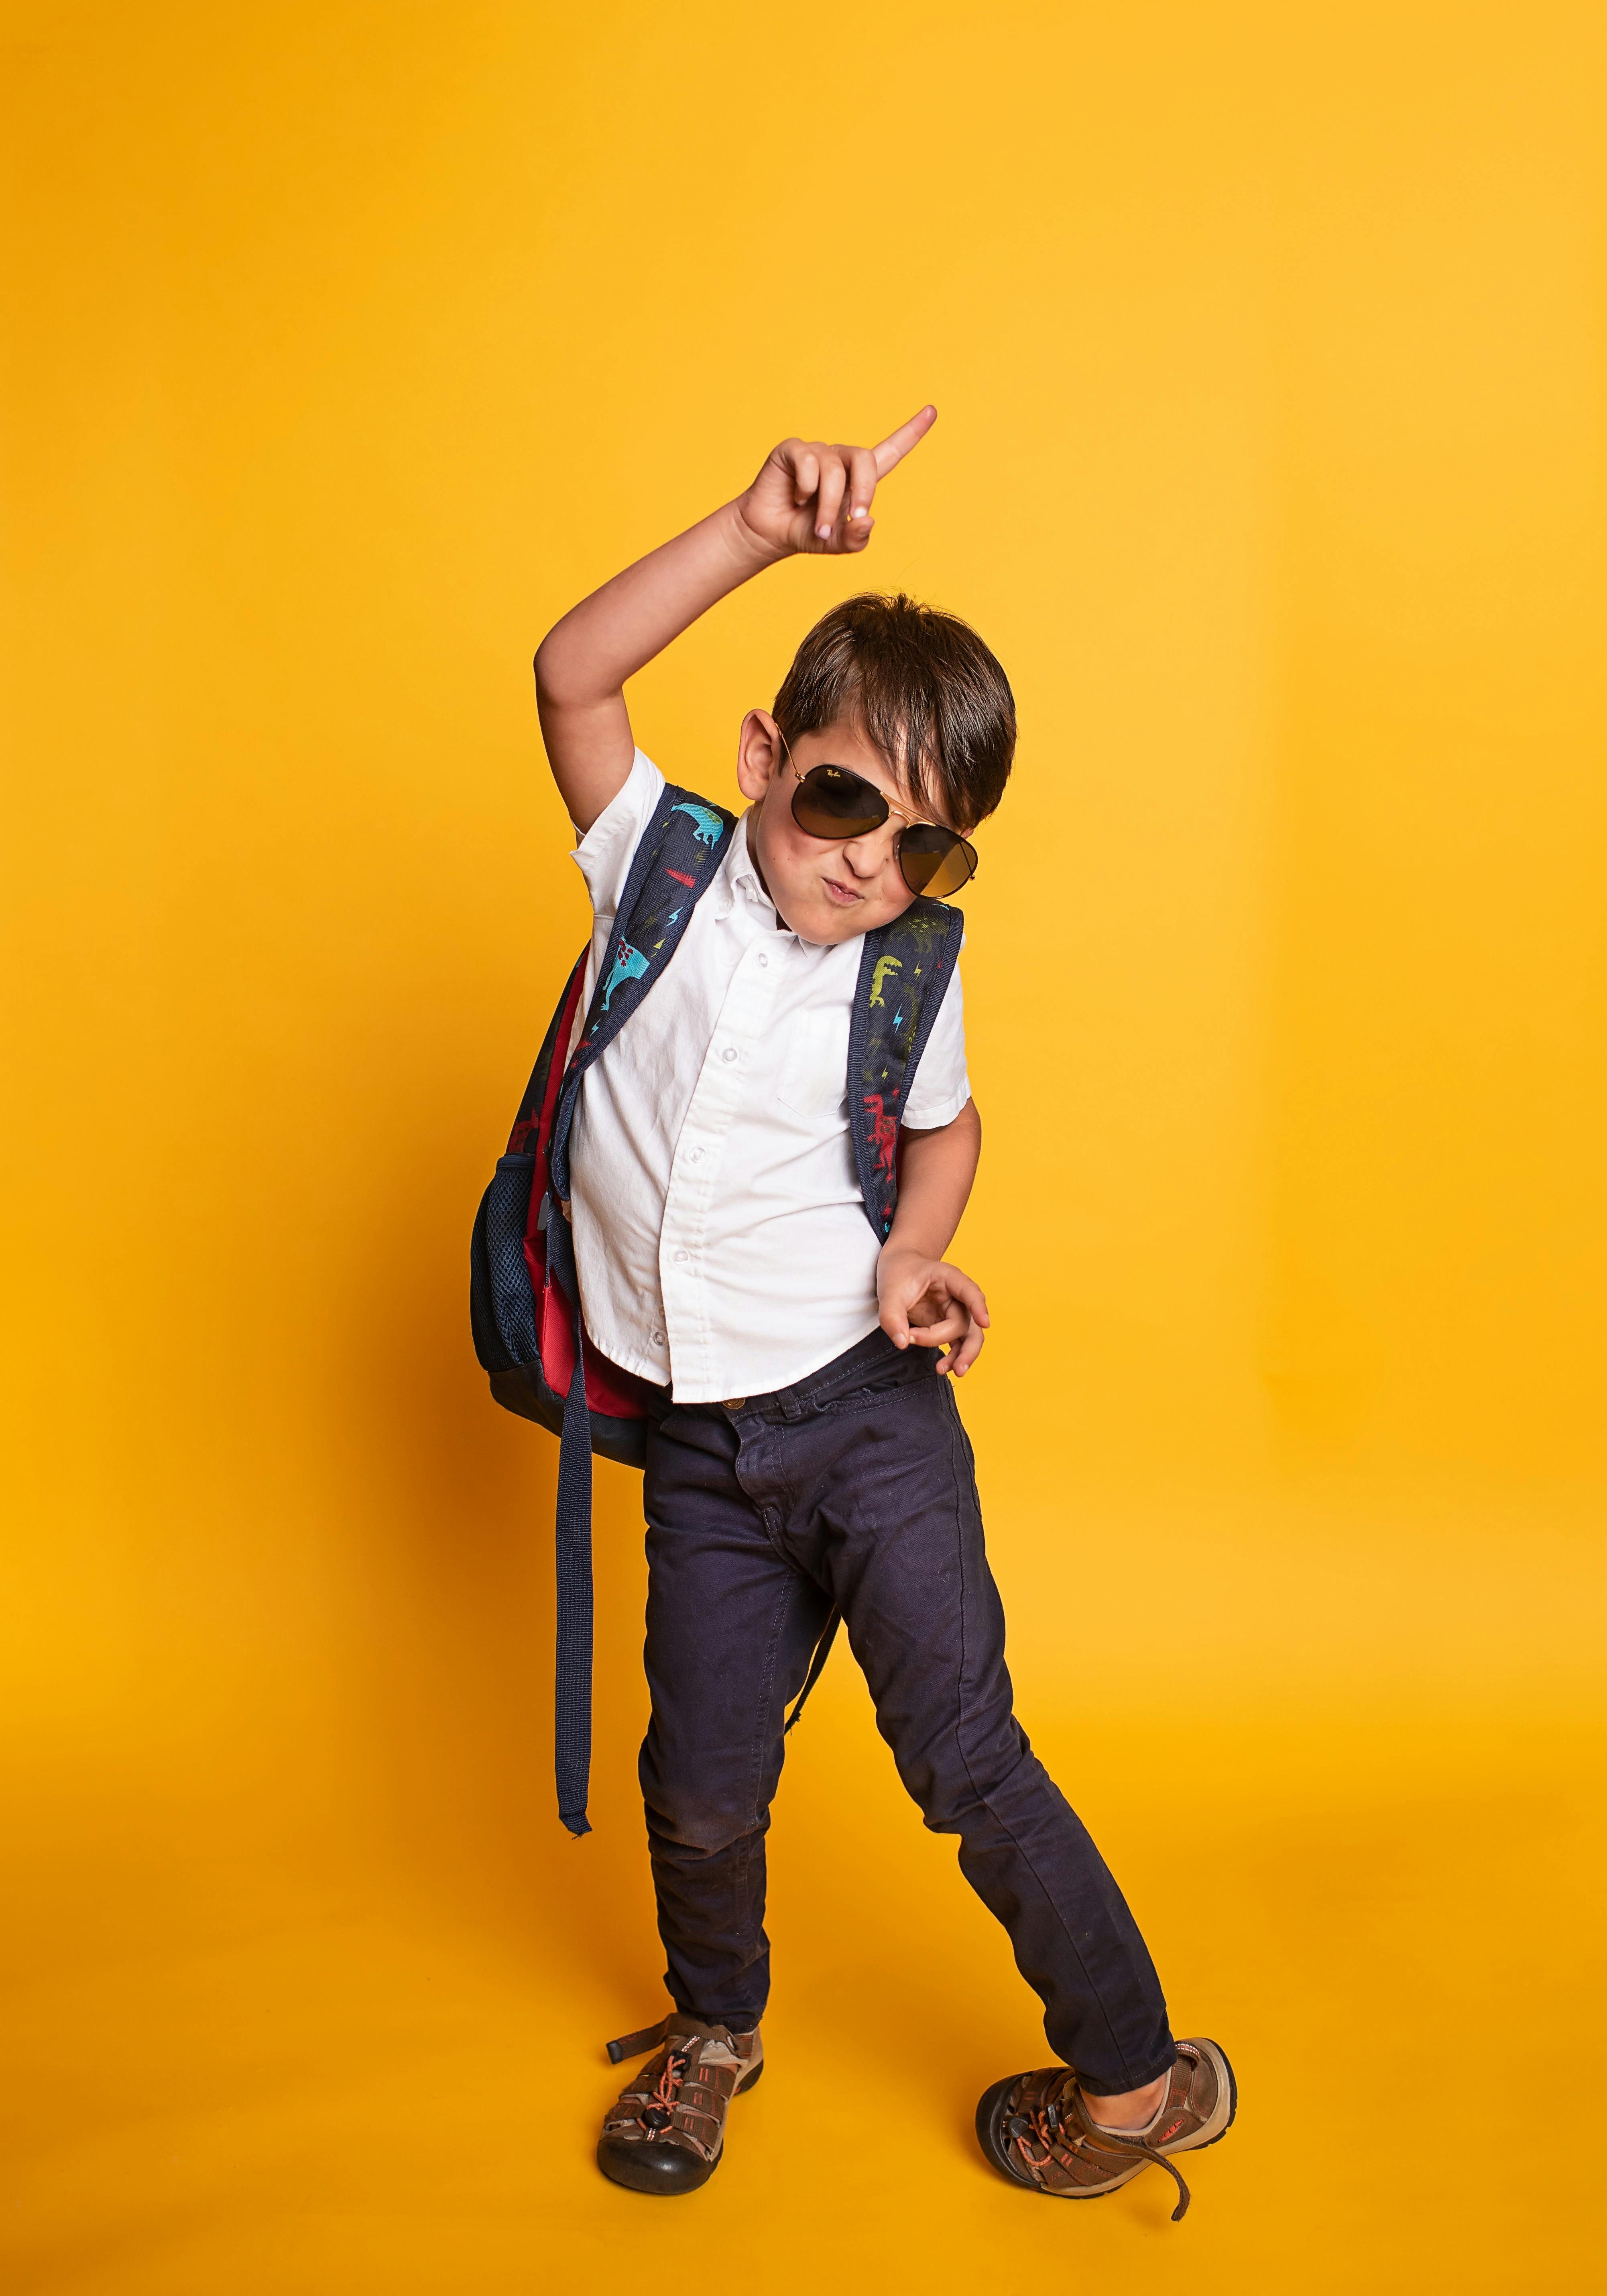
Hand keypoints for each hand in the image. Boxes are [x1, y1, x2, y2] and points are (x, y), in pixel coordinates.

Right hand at [734, 406, 936, 558]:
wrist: (768, 533)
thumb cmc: (806, 532)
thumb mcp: (837, 542)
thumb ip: (856, 538)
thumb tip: (867, 519)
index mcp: (857, 478)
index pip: (890, 451)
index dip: (911, 432)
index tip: (932, 411)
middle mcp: (840, 460)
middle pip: (865, 459)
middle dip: (863, 492)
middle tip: (852, 519)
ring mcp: (817, 452)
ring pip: (834, 470)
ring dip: (827, 505)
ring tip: (817, 526)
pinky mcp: (793, 449)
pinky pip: (808, 462)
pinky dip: (804, 488)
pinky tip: (795, 497)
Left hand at [877, 1243, 989, 1377]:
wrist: (898, 1268)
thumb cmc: (899, 1272)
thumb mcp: (890, 1290)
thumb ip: (892, 1316)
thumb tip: (902, 1342)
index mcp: (949, 1278)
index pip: (970, 1292)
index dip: (978, 1306)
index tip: (984, 1323)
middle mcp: (956, 1297)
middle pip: (968, 1323)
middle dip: (966, 1347)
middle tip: (959, 1367)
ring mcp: (953, 1312)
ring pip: (966, 1337)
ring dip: (959, 1355)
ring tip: (942, 1369)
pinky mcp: (946, 1325)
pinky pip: (955, 1343)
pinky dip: (951, 1356)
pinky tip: (942, 1367)